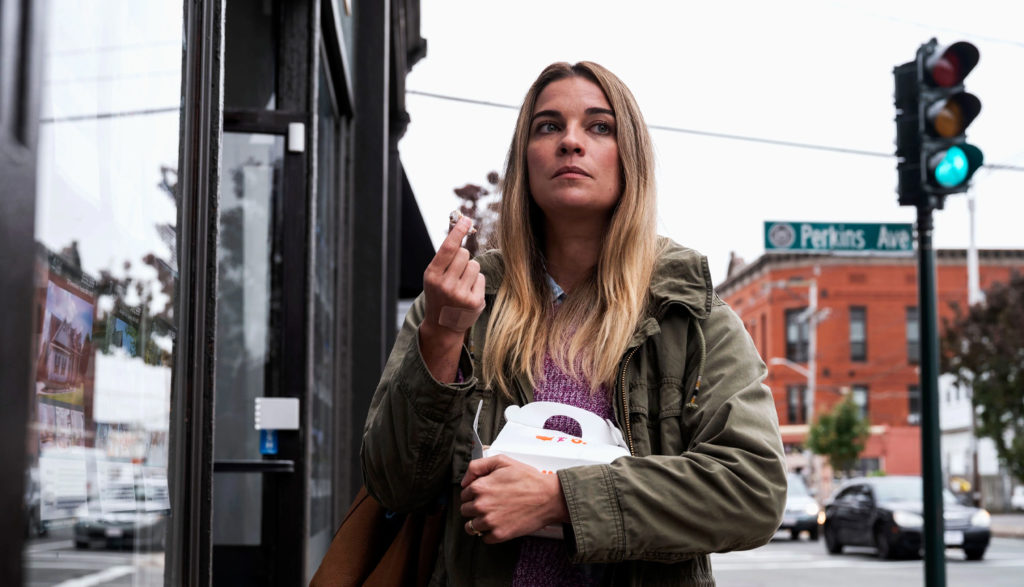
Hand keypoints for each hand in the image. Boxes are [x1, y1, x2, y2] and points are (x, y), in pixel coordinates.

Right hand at [421, 216, 485, 339]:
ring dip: (470, 271)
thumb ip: (445, 254)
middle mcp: (445, 285)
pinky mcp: (474, 302)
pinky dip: (476, 282)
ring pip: (474, 265)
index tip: (466, 219)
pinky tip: (467, 293)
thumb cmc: (439, 294)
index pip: (448, 248)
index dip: (458, 231)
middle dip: (462, 258)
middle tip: (455, 273)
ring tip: (461, 284)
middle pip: (464, 254)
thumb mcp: (434, 275)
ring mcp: (461, 294)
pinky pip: (480, 277)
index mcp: (432, 275)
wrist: (442, 325)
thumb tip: (458, 225)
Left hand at [459, 455, 569, 543]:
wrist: (549, 497)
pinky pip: (484, 538)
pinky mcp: (499, 534)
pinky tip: (498, 524)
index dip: (473, 493)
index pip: (463, 494)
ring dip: (478, 522)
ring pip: (470, 526)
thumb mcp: (502, 461)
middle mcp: (481, 505)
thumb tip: (465, 481)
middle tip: (488, 504)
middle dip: (474, 507)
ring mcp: (490, 521)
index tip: (483, 494)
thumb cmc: (528, 479)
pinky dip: (489, 533)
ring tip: (491, 516)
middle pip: (465, 510)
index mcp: (480, 487)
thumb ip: (478, 466)